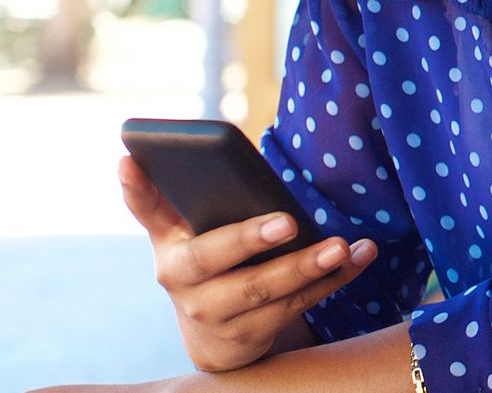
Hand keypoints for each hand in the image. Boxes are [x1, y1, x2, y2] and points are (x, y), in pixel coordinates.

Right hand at [119, 155, 378, 371]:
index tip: (130, 159)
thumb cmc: (209, 264)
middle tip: (289, 221)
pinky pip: (299, 305)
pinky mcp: (253, 335)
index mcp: (169, 248)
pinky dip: (335, 279)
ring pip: (266, 291)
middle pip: (214, 259)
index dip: (138, 190)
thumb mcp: (185, 235)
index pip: (148, 212)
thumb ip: (168, 199)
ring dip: (308, 267)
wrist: (216, 334)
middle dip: (250, 239)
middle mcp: (185, 285)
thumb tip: (135, 158)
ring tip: (341, 246)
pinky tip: (361, 255)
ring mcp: (217, 315)